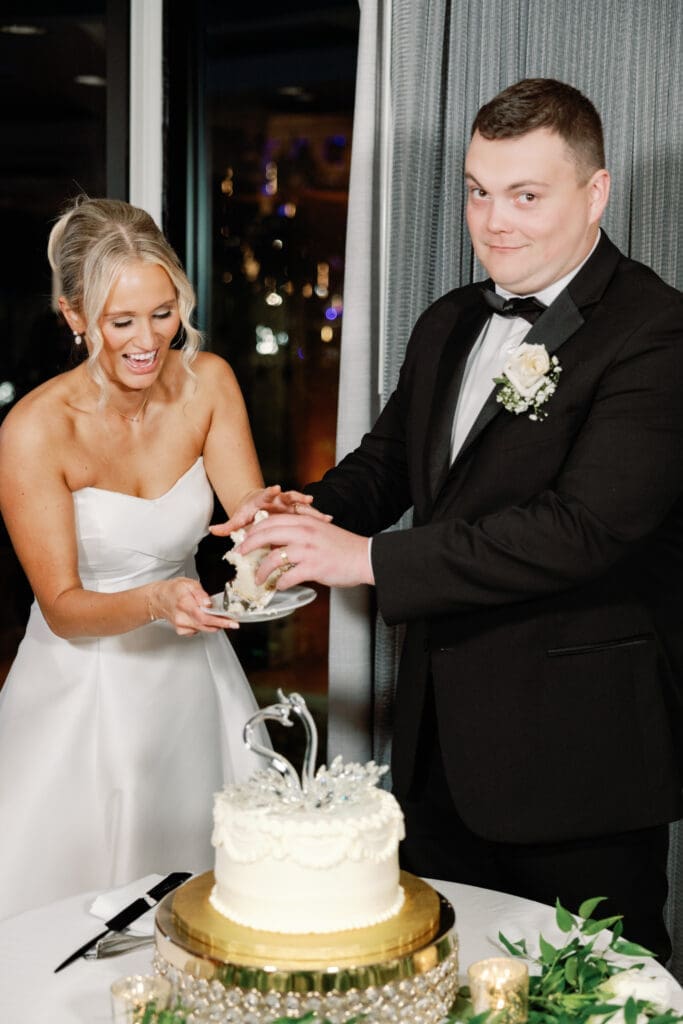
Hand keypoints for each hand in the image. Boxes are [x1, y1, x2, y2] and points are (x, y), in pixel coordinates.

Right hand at [146, 577, 238, 635]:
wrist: (159, 599)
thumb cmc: (173, 590)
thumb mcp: (189, 583)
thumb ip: (201, 594)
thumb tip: (209, 604)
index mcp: (184, 603)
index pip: (204, 616)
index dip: (220, 621)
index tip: (232, 623)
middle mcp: (182, 617)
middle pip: (206, 625)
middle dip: (221, 623)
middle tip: (231, 620)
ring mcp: (181, 626)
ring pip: (204, 629)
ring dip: (213, 623)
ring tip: (214, 614)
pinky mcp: (182, 631)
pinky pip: (198, 630)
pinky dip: (204, 625)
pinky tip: (201, 617)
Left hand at [210, 485, 330, 536]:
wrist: (262, 506)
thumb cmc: (252, 513)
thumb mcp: (240, 520)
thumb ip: (229, 526)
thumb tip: (213, 529)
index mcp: (266, 500)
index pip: (268, 494)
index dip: (272, 491)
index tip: (275, 489)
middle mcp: (281, 501)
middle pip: (290, 497)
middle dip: (298, 497)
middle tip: (306, 499)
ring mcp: (291, 506)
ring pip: (303, 507)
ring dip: (312, 511)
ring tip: (323, 516)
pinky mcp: (299, 513)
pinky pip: (309, 515)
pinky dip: (318, 517)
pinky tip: (328, 521)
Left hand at [237, 514, 373, 588]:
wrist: (364, 557)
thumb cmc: (343, 547)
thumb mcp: (319, 531)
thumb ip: (299, 533)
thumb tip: (277, 544)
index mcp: (305, 522)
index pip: (271, 521)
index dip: (254, 530)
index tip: (244, 539)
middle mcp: (304, 533)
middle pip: (266, 535)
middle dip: (248, 546)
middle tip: (239, 555)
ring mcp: (308, 550)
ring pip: (273, 558)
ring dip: (262, 571)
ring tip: (258, 579)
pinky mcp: (313, 568)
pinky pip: (288, 577)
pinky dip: (280, 583)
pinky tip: (280, 586)